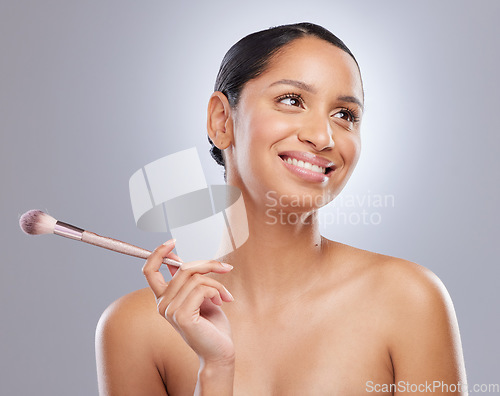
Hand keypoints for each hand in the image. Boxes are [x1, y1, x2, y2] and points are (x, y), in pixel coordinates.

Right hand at [142, 239, 234, 364]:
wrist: (220, 352)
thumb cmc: (212, 326)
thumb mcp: (200, 296)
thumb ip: (188, 280)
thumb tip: (177, 259)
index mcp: (164, 298)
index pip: (149, 270)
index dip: (158, 253)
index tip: (172, 241)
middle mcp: (162, 304)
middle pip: (183, 268)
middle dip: (208, 265)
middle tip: (226, 268)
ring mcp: (170, 310)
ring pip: (196, 278)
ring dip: (217, 283)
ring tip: (225, 296)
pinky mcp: (181, 316)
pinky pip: (201, 289)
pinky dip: (217, 291)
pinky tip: (222, 302)